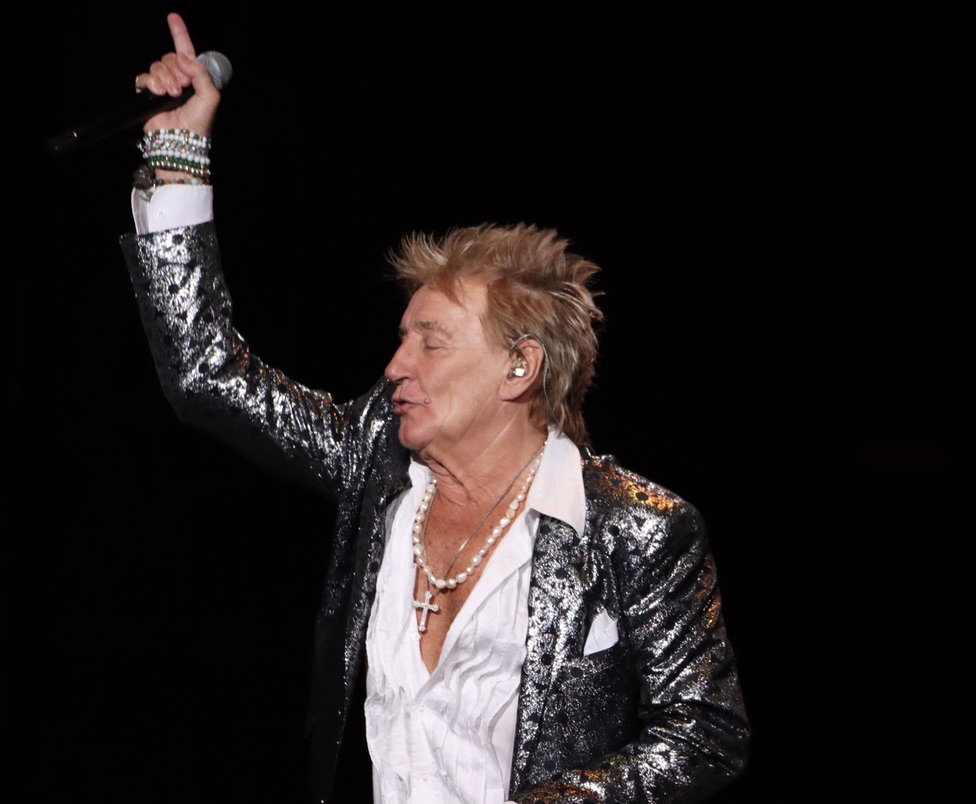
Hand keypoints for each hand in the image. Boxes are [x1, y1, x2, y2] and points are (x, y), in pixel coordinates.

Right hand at [134, 13, 219, 135]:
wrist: (182, 139)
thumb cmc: (199, 123)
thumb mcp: (210, 96)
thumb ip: (202, 73)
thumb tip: (185, 58)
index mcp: (193, 77)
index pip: (186, 51)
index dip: (179, 33)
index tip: (173, 17)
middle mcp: (177, 79)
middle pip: (170, 57)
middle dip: (177, 69)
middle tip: (184, 86)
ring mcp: (162, 85)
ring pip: (158, 65)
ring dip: (166, 78)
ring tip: (173, 95)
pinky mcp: (148, 93)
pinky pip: (145, 76)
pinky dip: (152, 82)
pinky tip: (160, 93)